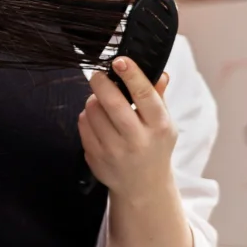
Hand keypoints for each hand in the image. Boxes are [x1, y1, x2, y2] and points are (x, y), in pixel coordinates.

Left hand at [79, 57, 177, 199]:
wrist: (142, 186)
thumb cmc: (154, 147)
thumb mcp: (164, 124)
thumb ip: (158, 97)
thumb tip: (159, 73)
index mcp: (159, 126)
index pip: (144, 95)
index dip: (131, 75)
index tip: (119, 60)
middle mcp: (137, 139)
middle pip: (112, 102)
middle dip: (101, 82)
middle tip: (99, 75)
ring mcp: (114, 150)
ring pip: (93, 111)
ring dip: (93, 100)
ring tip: (102, 103)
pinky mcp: (96, 157)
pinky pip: (83, 125)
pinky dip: (86, 116)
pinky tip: (97, 120)